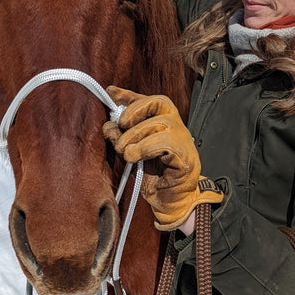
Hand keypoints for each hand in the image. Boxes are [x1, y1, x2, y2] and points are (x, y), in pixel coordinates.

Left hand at [103, 86, 222, 230]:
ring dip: (135, 136)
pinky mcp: (185, 154)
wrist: (171, 201)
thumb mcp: (132, 152)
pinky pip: (165, 141)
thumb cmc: (154, 176)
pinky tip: (134, 157)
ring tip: (126, 152)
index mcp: (162, 121)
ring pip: (158, 122)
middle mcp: (175, 125)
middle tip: (119, 127)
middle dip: (134, 111)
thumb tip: (108, 124)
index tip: (110, 92)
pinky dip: (145, 147)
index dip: (128, 94)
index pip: (147, 99)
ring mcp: (182, 138)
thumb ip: (122, 136)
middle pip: (156, 102)